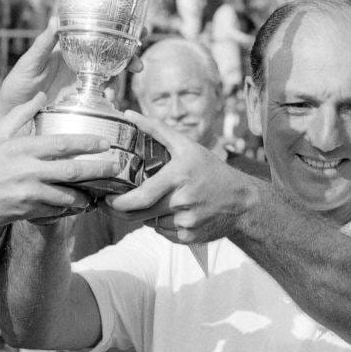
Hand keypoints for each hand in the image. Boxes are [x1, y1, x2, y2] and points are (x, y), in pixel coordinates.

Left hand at [0, 21, 142, 128]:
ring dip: (123, 75)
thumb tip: (56, 18)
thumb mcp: (30, 62)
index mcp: (69, 48)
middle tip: (139, 62)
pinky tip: (111, 99)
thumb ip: (44, 43)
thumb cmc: (18, 83)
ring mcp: (83, 82)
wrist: (13, 112)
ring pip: (111, 74)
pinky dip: (110, 96)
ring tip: (129, 77)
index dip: (118, 30)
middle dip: (130, 55)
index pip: (97, 34)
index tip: (137, 28)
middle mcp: (80, 63)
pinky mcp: (82, 100)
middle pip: (112, 54)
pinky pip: (101, 96)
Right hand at [0, 94, 118, 227]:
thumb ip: (19, 114)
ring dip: (86, 195)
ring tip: (99, 192)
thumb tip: (39, 96)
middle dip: (99, 169)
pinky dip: (68, 209)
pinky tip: (77, 206)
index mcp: (23, 148)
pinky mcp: (27, 211)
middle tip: (116, 167)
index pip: (63, 143)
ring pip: (68, 195)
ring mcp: (29, 193)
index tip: (105, 142)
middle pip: (73, 171)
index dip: (88, 143)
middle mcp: (28, 170)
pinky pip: (55, 210)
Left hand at [106, 111, 265, 243]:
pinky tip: (172, 213)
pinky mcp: (190, 238)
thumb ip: (155, 129)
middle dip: (123, 212)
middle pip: (141, 214)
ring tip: (157, 203)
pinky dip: (162, 225)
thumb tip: (128, 114)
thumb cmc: (211, 169)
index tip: (108, 200)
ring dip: (147, 215)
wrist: (242, 201)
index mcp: (178, 177)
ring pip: (152, 223)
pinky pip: (164, 233)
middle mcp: (183, 201)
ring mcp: (187, 222)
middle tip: (112, 206)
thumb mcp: (186, 145)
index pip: (141, 197)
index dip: (120, 203)